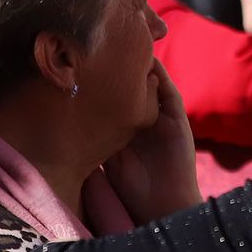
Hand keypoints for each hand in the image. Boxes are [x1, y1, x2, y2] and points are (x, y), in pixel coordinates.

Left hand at [104, 60, 200, 223]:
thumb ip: (99, 138)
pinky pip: (170, 94)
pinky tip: (152, 65)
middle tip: (110, 46)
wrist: (163, 205)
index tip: (90, 63)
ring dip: (145, 67)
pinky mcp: (178, 121)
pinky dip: (162, 79)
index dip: (106, 79)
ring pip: (153, 85)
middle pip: (134, 86)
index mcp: (128, 127)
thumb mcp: (107, 159)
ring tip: (132, 46)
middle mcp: (145, 119)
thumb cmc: (133, 190)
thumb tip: (74, 120)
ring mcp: (163, 118)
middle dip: (124, 67)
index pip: (116, 96)